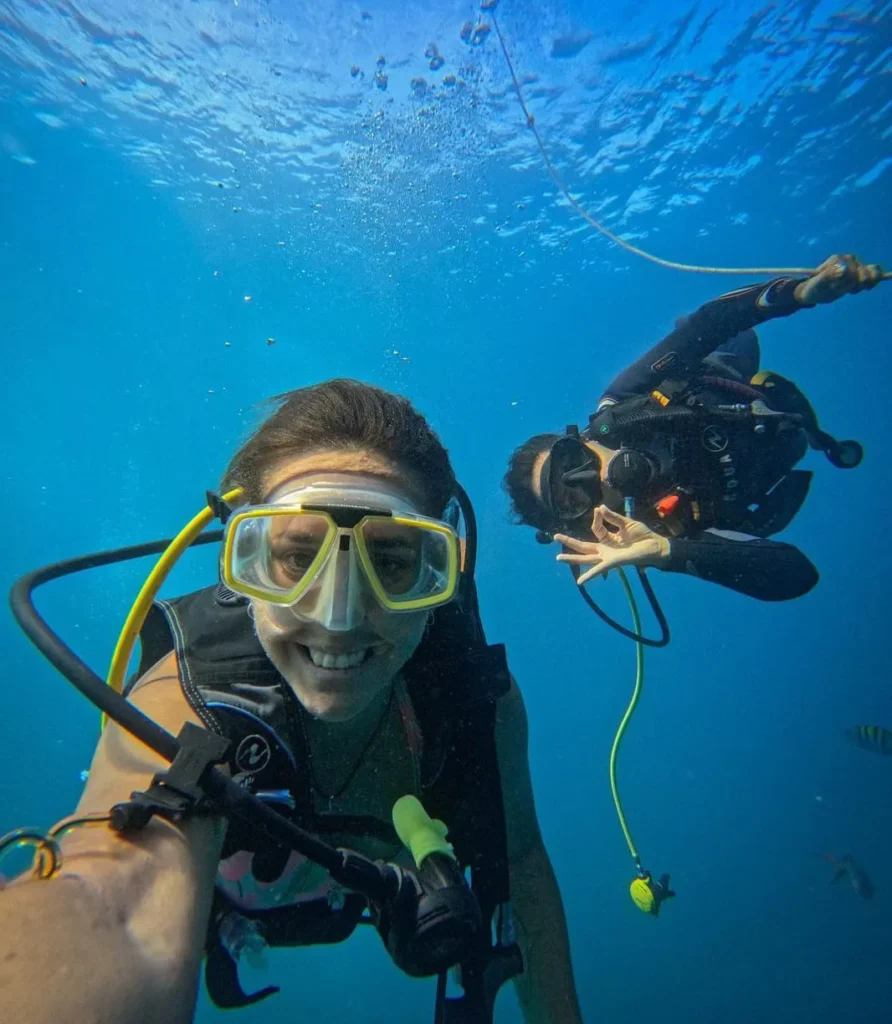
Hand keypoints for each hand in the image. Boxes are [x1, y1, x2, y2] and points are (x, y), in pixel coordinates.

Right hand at [554, 505, 670, 583]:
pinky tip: (580, 582)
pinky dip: (589, 575)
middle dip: (569, 542)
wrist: (656, 546)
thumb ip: (612, 517)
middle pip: (583, 546)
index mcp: (609, 539)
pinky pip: (598, 569)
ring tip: (558, 558)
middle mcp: (606, 549)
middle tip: (555, 536)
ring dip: (572, 558)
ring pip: (586, 558)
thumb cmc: (644, 536)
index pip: (596, 529)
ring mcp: (607, 557)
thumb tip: (599, 507)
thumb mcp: (626, 523)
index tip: (599, 510)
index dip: (597, 519)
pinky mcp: (612, 563)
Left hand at [794, 253, 883, 304]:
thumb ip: (828, 275)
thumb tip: (843, 269)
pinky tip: (885, 278)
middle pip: (862, 273)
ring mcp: (855, 266)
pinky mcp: (859, 273)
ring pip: (870, 275)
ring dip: (861, 286)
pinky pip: (874, 272)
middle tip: (838, 288)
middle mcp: (848, 259)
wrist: (813, 292)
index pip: (850, 272)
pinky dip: (878, 276)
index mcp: (838, 259)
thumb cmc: (813, 287)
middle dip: (852, 286)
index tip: (831, 286)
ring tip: (849, 290)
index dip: (842, 283)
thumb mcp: (817, 283)